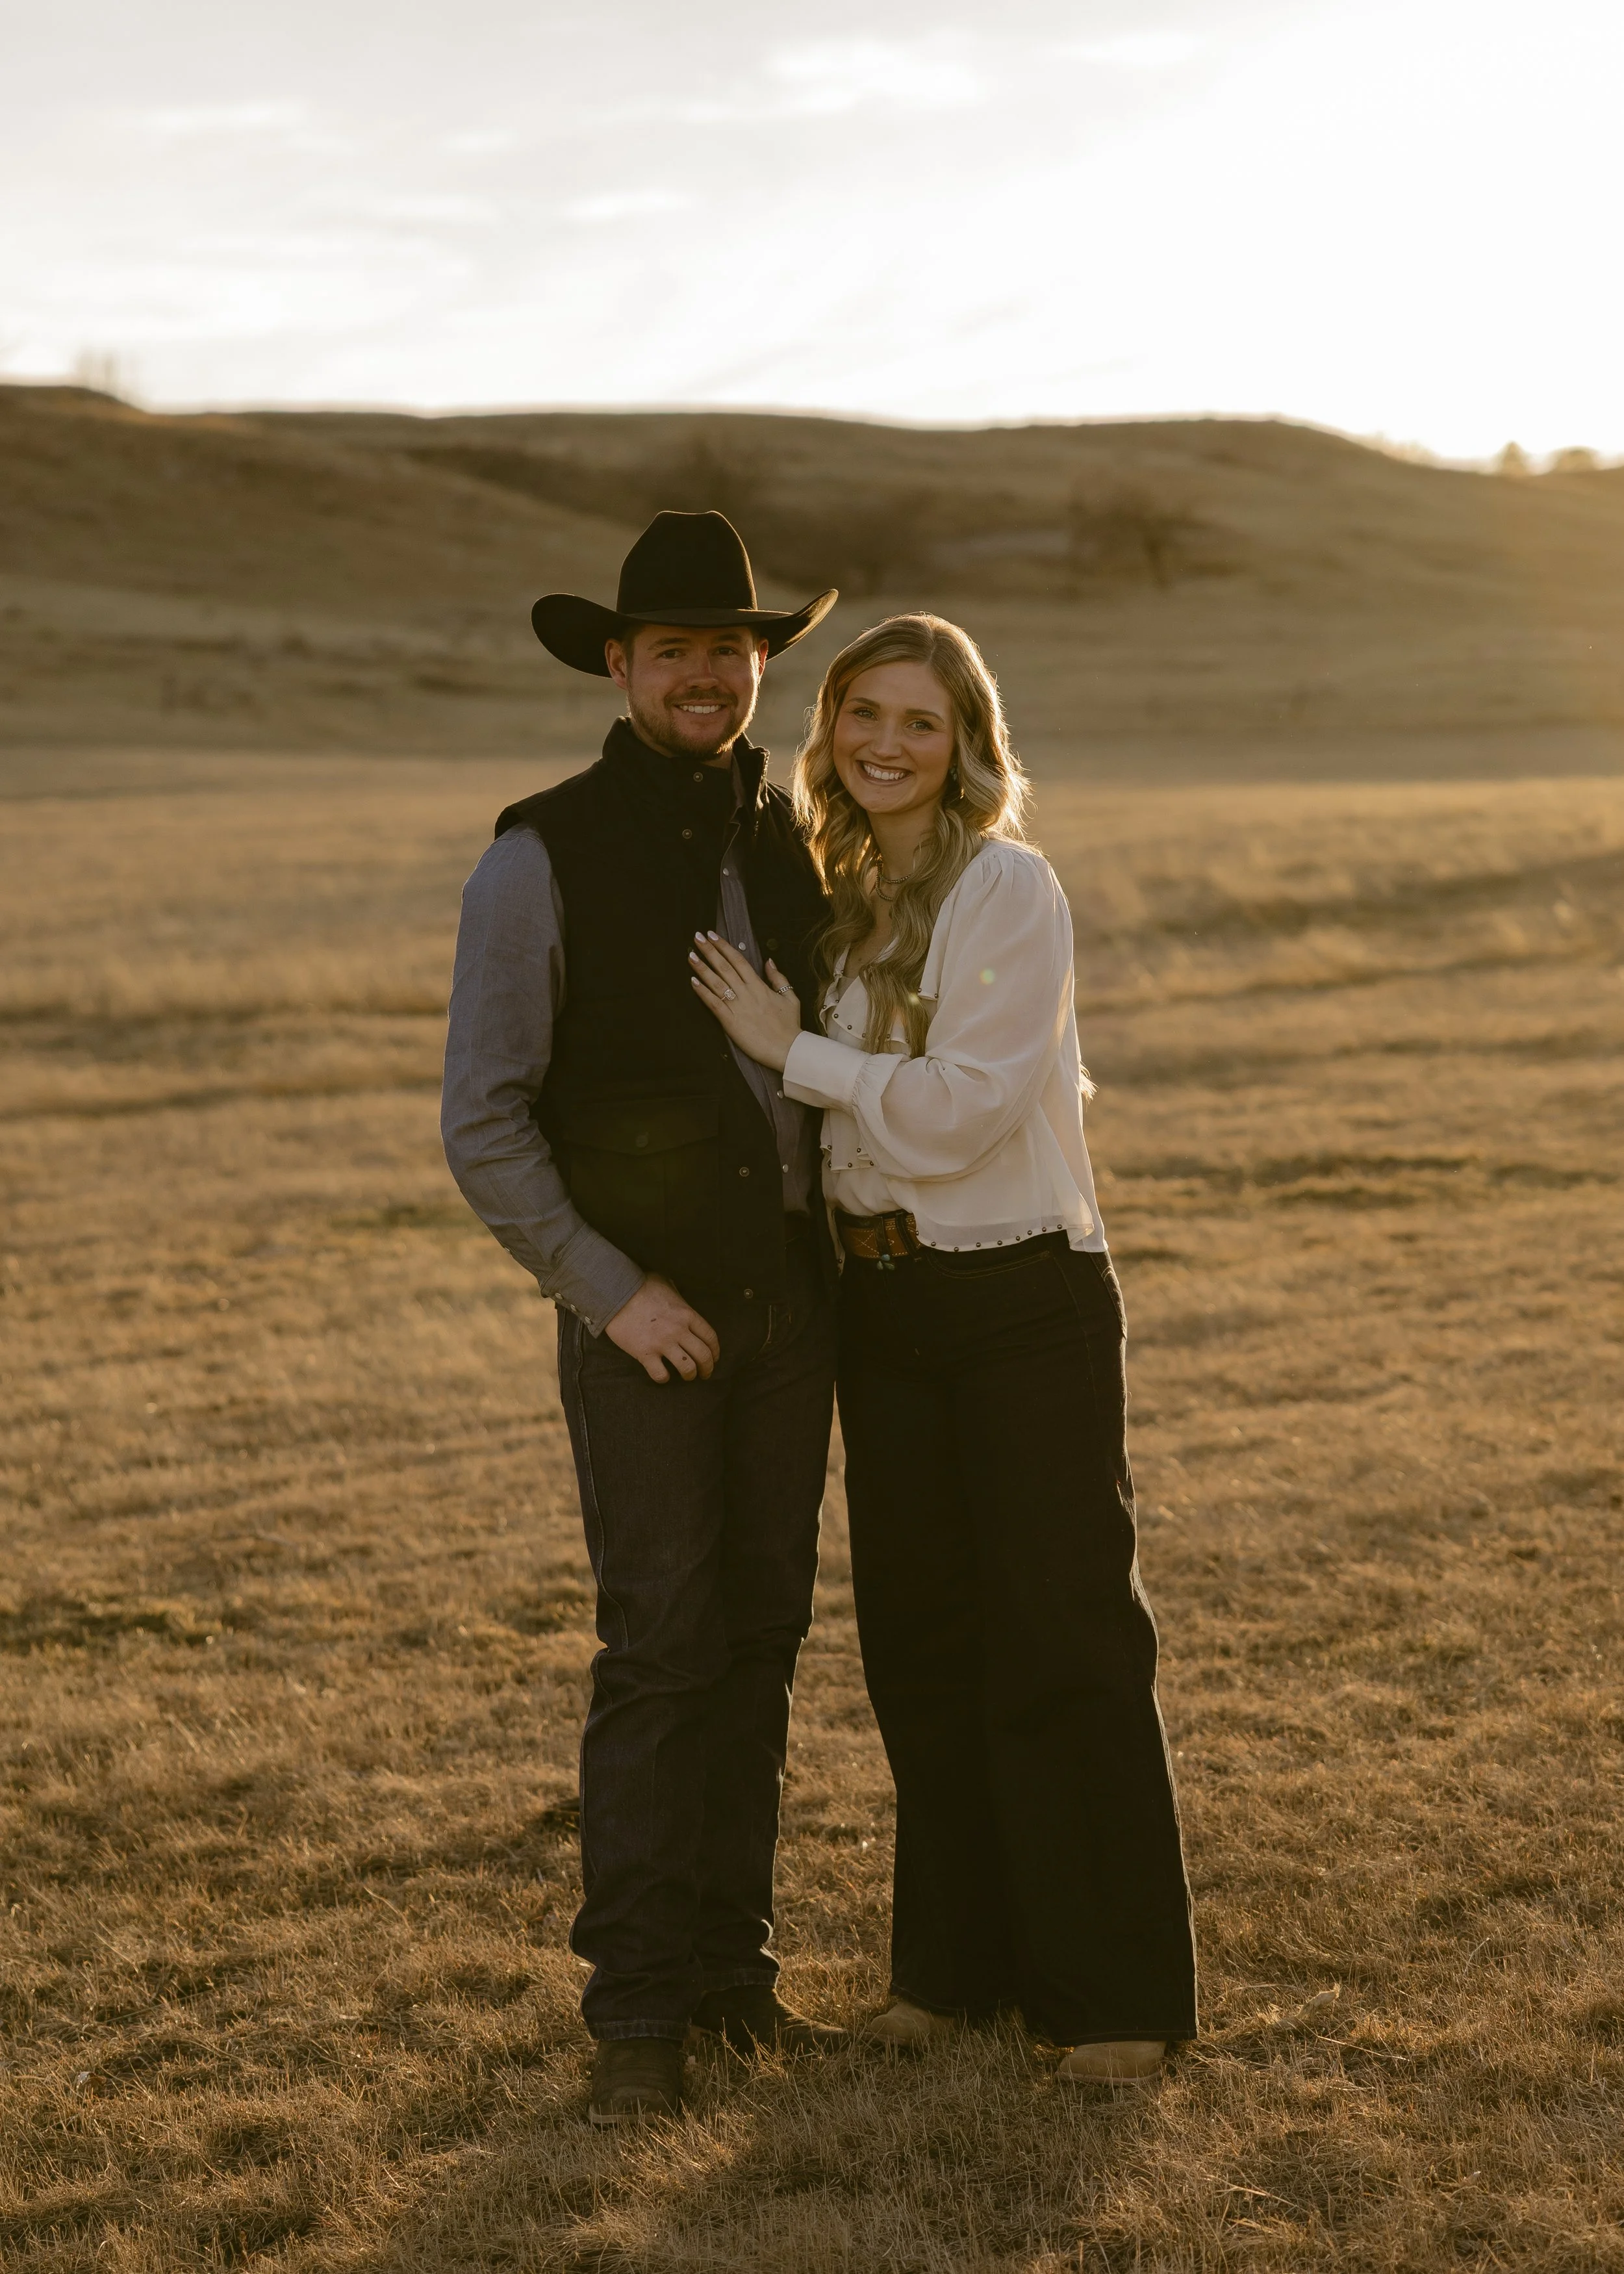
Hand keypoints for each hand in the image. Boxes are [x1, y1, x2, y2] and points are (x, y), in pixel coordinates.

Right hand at [603, 1274, 719, 1384]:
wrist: (615, 1293)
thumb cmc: (640, 1285)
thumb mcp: (665, 1283)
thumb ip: (676, 1292)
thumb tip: (678, 1295)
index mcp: (687, 1314)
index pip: (710, 1337)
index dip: (715, 1351)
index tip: (714, 1358)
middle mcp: (678, 1330)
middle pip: (703, 1355)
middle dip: (707, 1368)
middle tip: (705, 1374)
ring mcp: (662, 1343)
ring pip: (687, 1368)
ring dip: (690, 1375)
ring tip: (687, 1376)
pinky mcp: (645, 1353)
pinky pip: (661, 1374)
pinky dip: (664, 1378)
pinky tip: (663, 1375)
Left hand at [689, 934, 803, 1071]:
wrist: (787, 1049)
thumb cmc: (789, 1026)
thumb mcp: (790, 998)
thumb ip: (778, 978)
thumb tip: (769, 962)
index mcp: (759, 986)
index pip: (738, 960)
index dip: (724, 947)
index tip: (713, 936)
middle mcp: (746, 992)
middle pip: (724, 967)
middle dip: (709, 951)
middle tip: (698, 937)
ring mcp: (737, 1006)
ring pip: (716, 982)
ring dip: (702, 968)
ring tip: (691, 955)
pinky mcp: (730, 1021)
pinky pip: (713, 1003)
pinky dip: (703, 992)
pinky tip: (693, 982)